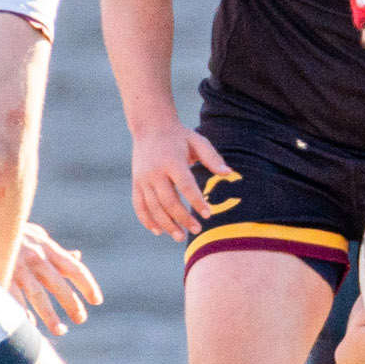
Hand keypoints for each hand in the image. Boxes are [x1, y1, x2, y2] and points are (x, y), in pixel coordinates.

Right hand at [11, 223, 101, 336]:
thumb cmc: (13, 231)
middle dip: (71, 304)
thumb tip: (77, 256)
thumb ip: (56, 250)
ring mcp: (18, 266)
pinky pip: (14, 298)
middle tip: (81, 319)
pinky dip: (23, 313)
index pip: (74, 268)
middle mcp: (35, 257)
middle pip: (58, 285)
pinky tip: (30, 325)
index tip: (96, 300)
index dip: (87, 284)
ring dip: (50, 315)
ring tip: (60, 330)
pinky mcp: (0, 273)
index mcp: (47, 248)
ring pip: (38, 295)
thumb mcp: (37, 235)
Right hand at [130, 121, 232, 241]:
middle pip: (169, 201)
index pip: (186, 185)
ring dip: (167, 224)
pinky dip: (147, 220)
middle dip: (183, 219)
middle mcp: (155, 172)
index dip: (197, 202)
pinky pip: (139, 206)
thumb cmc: (179, 136)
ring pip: (154, 208)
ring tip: (180, 237)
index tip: (208, 214)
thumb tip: (228, 174)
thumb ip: (213, 158)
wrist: (150, 126)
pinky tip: (158, 232)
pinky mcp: (136, 183)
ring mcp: (143, 179)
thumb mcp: (198, 142)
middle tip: (197, 230)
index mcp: (172, 161)